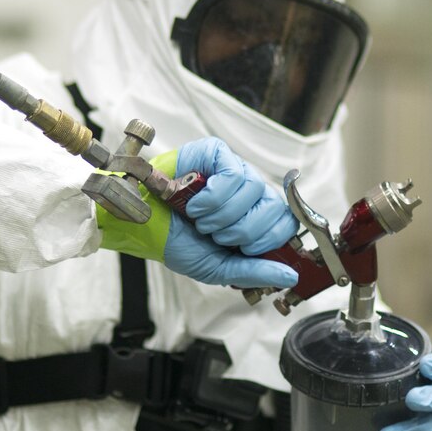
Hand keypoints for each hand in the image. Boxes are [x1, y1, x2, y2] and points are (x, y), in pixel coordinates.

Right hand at [164, 137, 298, 287]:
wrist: (141, 226)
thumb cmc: (176, 242)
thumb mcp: (219, 267)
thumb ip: (255, 272)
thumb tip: (290, 276)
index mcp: (253, 217)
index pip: (287, 223)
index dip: (269, 240)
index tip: (245, 249)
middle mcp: (248, 192)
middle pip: (274, 208)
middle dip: (244, 232)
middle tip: (217, 236)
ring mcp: (233, 169)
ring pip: (255, 189)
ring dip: (223, 216)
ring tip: (201, 220)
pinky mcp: (215, 154)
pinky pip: (234, 174)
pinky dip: (214, 197)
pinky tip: (196, 205)